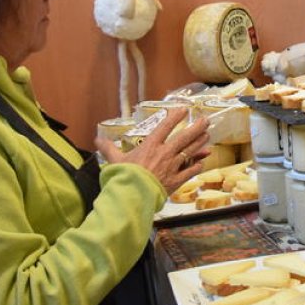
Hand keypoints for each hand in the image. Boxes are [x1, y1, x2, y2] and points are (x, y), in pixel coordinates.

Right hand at [95, 107, 210, 192]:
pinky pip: (189, 171)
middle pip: (184, 137)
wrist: (132, 195)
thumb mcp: (114, 160)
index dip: (175, 117)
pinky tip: (202, 162)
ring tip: (207, 136)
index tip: (184, 109)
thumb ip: (108, 148)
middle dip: (196, 128)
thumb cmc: (123, 177)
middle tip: (205, 121)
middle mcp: (164, 153)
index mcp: (150, 145)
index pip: (165, 127)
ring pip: (190, 152)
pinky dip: (196, 166)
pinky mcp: (176, 180)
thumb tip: (97, 139)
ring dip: (199, 143)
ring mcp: (172, 166)